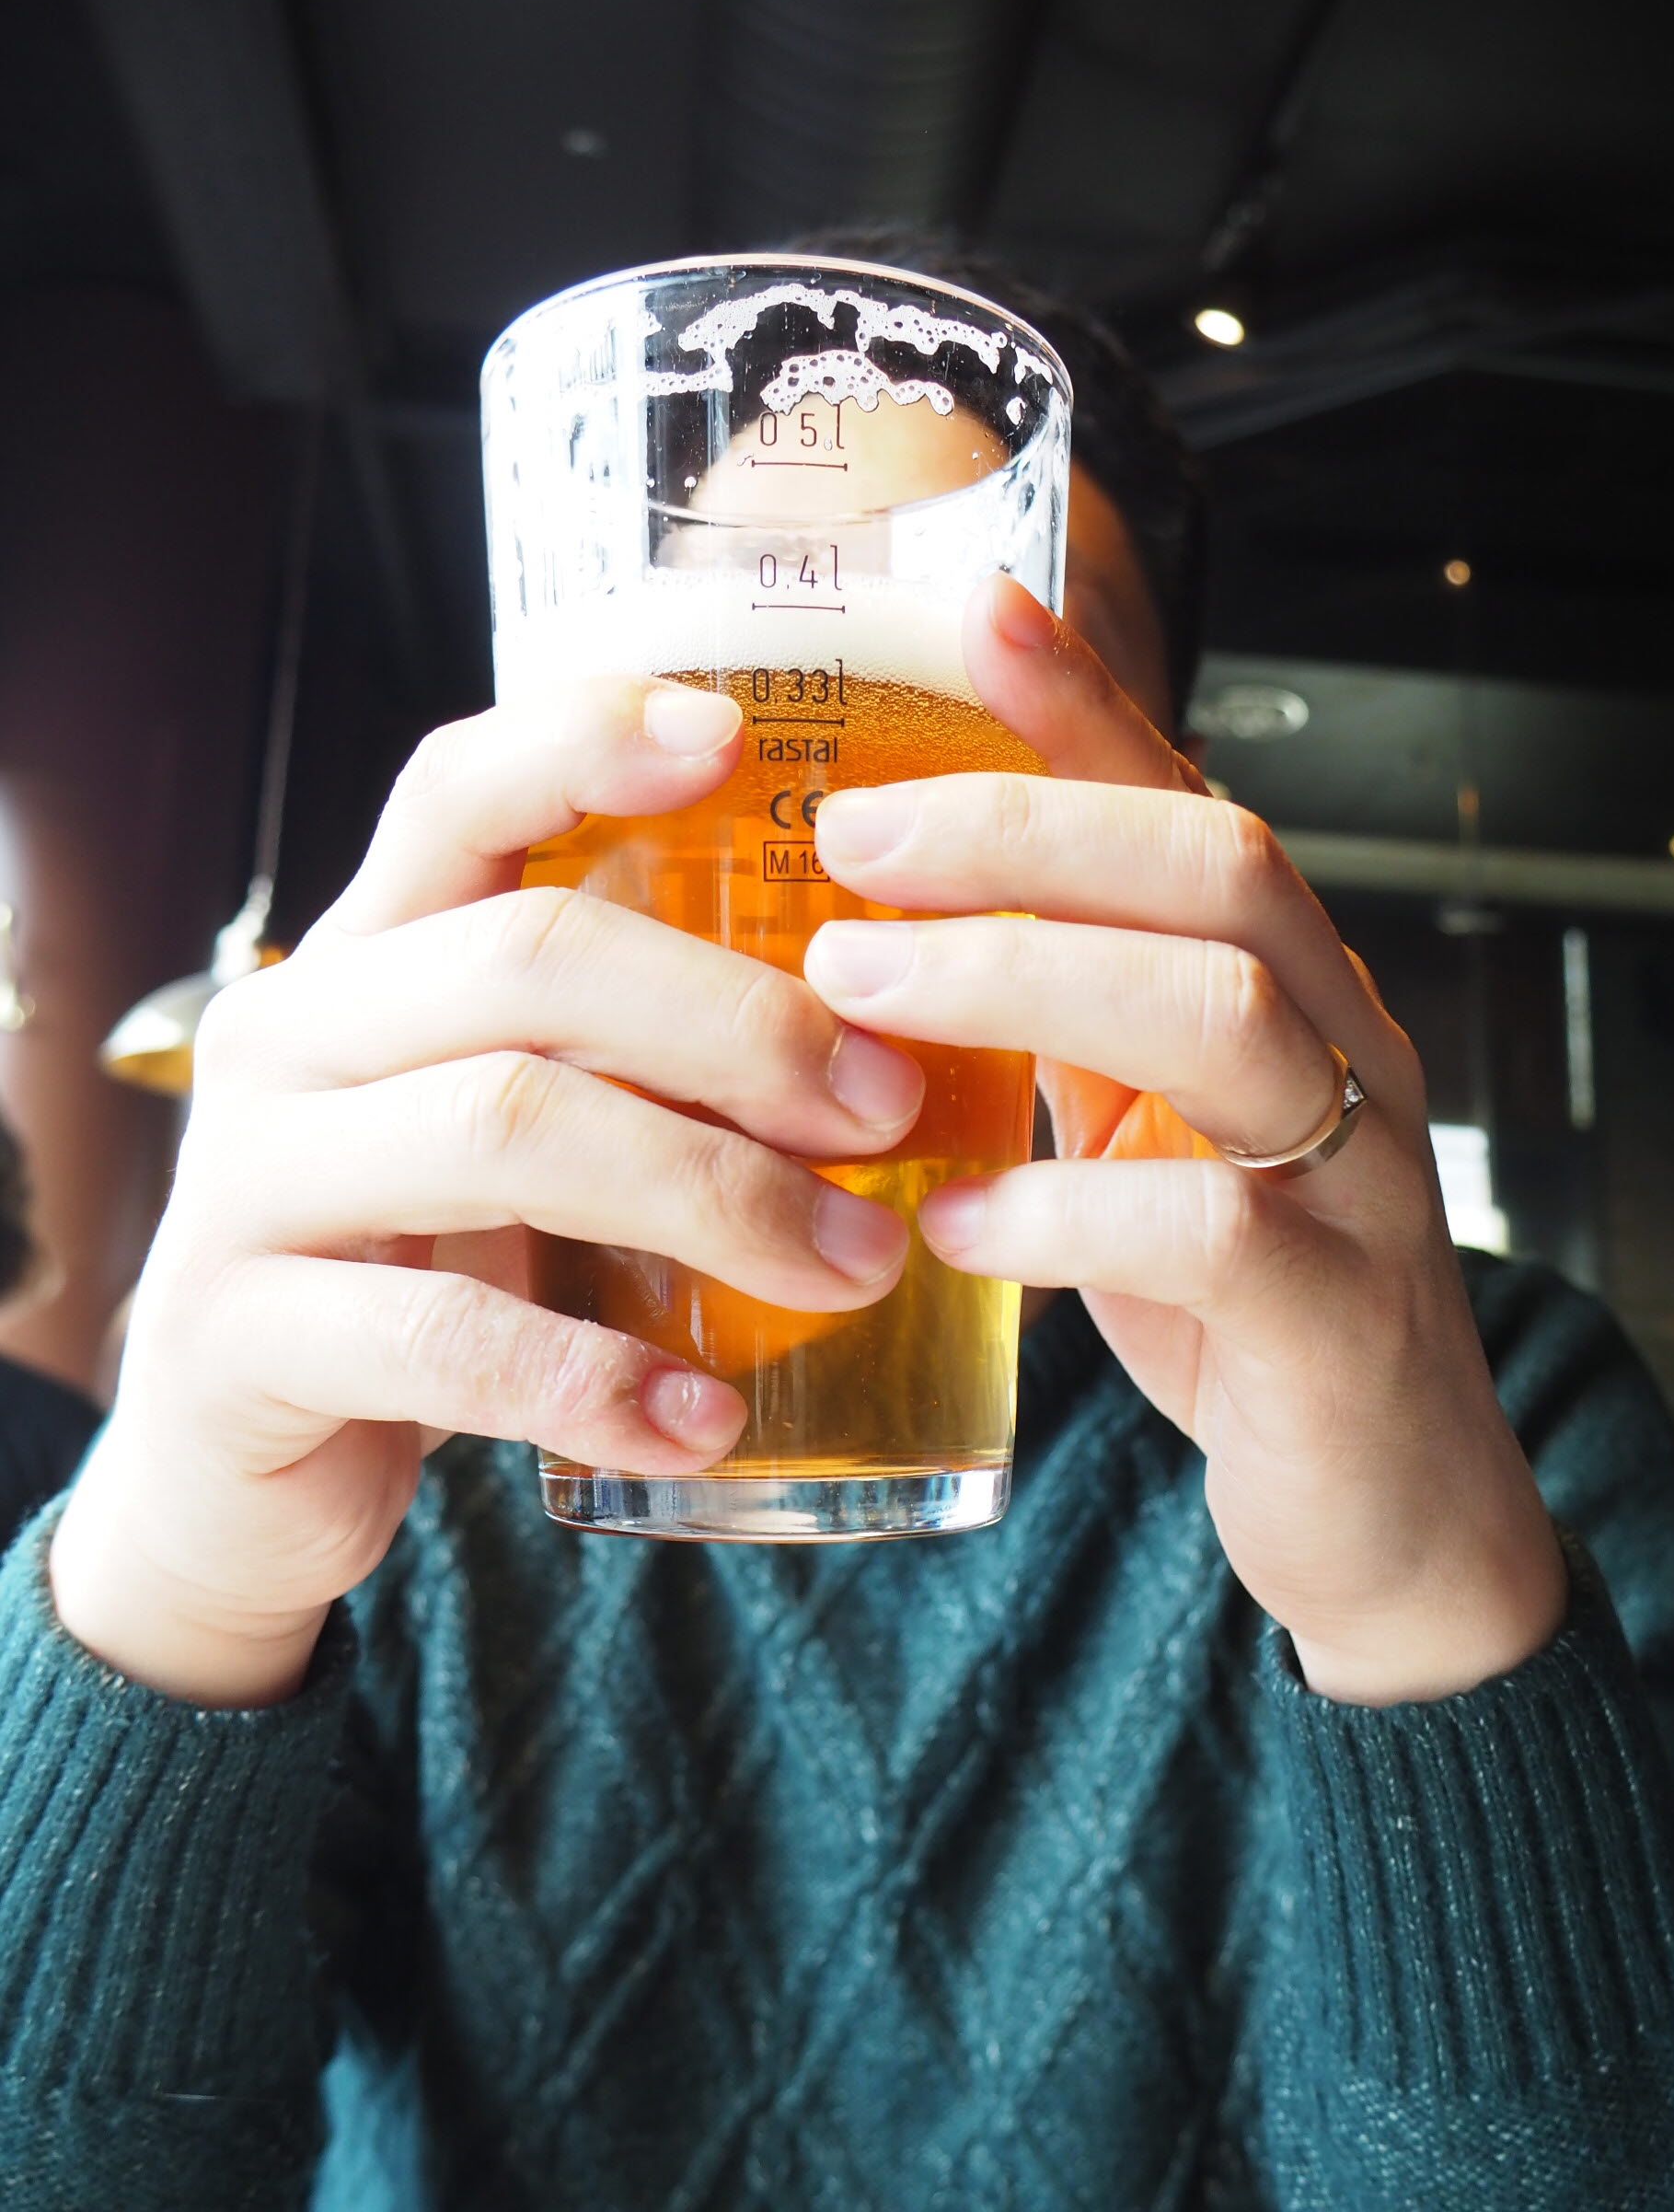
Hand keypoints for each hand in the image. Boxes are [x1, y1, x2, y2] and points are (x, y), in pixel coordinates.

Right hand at [51, 679, 919, 1705]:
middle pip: (527, 957)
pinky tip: (706, 1421)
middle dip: (739, 1022)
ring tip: (853, 1263)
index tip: (734, 740)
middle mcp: (288, 1037)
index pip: (453, 792)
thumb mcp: (513, 1134)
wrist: (241, 1479)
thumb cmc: (426, 1272)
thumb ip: (629, 1063)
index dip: (584, 741)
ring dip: (714, 1194)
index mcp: (362, 957)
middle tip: (888, 1107)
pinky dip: (599, 1381)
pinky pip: (451, 1342)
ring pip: (505, 1132)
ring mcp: (246, 1184)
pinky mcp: (240, 1342)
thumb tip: (888, 1047)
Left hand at [805, 580, 1565, 1704]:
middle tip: (846, 843)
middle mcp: (1347, 1051)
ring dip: (1019, 978)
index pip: (1193, 803)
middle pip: (1219, 870)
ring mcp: (1363, 1180)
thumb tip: (877, 925)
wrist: (1384, 1509)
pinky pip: (1216, 1232)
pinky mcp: (1340, 1323)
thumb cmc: (1235, 1302)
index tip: (966, 609)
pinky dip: (1066, 1211)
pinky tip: (957, 1223)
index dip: (1084, 701)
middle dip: (1020, 831)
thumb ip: (1056, 1024)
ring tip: (856, 993)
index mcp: (1290, 990)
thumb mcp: (1140, 1129)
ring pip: (1224, 1015)